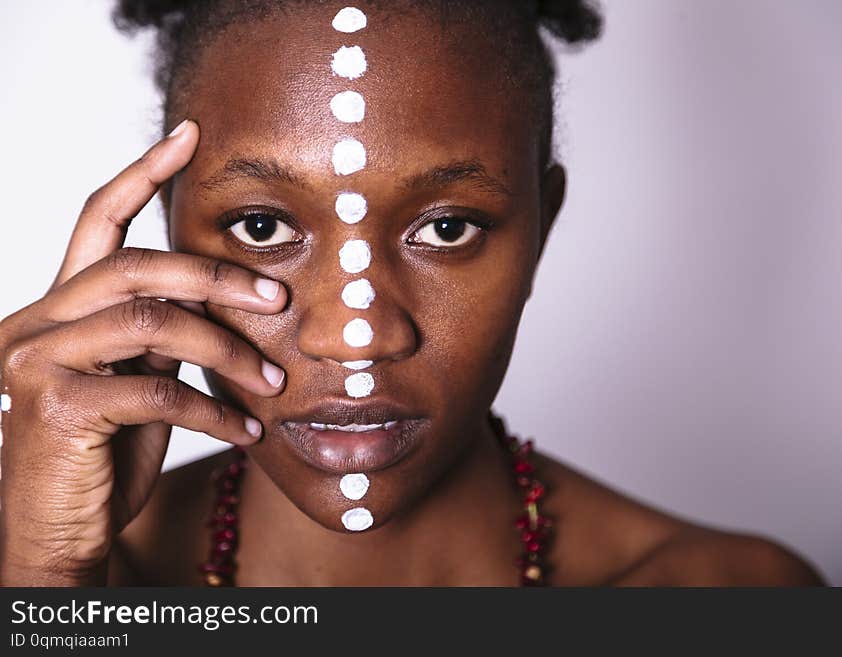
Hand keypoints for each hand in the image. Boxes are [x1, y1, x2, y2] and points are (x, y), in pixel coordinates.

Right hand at [0, 120, 287, 584]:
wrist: (58, 530)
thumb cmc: (103, 452)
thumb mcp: (139, 379)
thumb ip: (162, 333)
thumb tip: (225, 296)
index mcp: (59, 308)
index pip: (96, 220)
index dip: (141, 173)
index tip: (190, 136)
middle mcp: (35, 322)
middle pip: (135, 265)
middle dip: (217, 277)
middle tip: (279, 302)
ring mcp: (35, 362)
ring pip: (151, 323)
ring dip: (228, 352)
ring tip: (274, 384)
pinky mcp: (53, 409)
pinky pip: (157, 391)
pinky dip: (214, 411)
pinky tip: (247, 431)